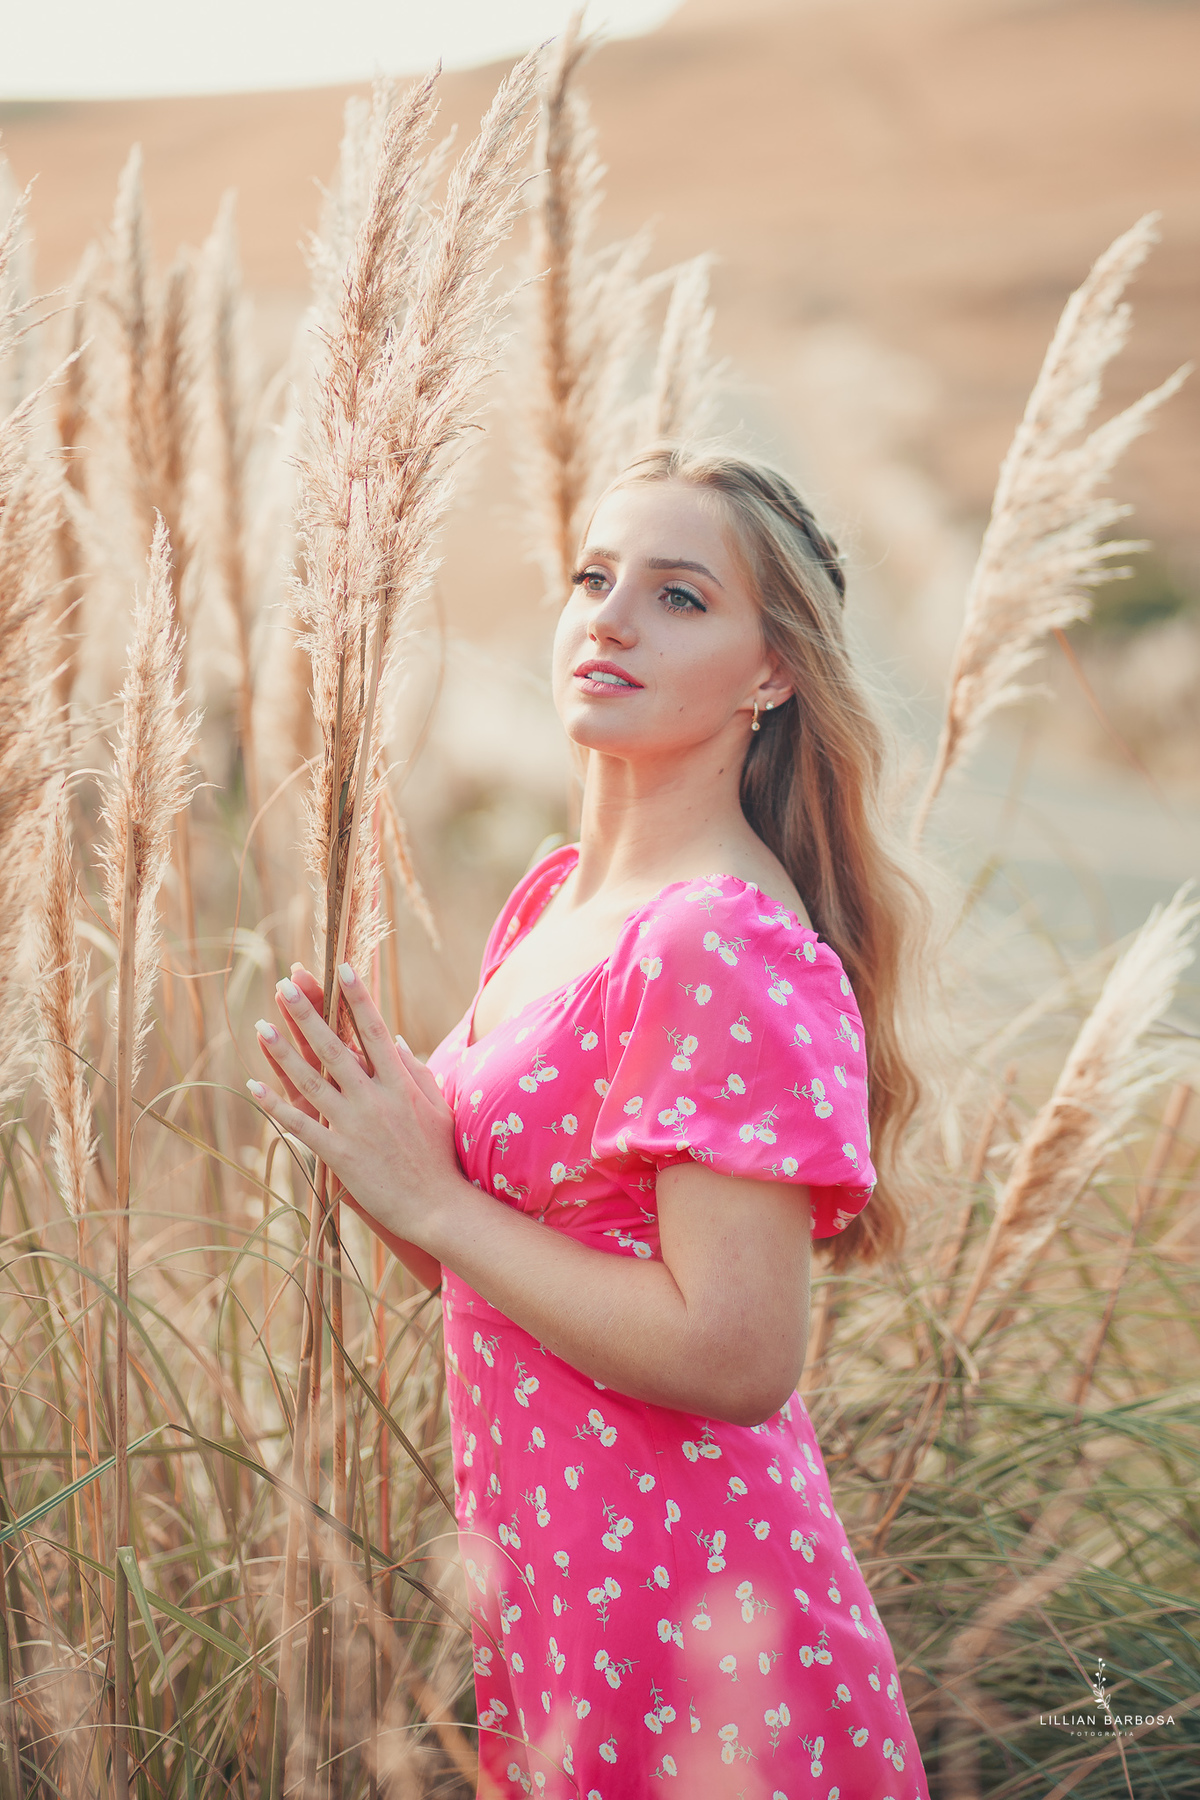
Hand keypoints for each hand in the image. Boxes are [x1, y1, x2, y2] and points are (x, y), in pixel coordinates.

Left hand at [248, 963, 457, 1249]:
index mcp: (401, 1084)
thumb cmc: (440, 1157)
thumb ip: (416, 1072)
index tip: (341, 967)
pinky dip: (276, 1106)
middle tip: (285, 984)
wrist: (438, 1207)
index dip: (357, 998)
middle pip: (335, 1047)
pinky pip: (301, 1125)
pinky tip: (254, 1086)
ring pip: (311, 1081)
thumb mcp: (437, 1108)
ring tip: (260, 1025)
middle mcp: (375, 1099)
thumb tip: (396, 1041)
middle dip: (308, 1013)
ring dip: (282, 1052)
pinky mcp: (339, 1154)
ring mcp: (355, 1125)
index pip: (375, 1030)